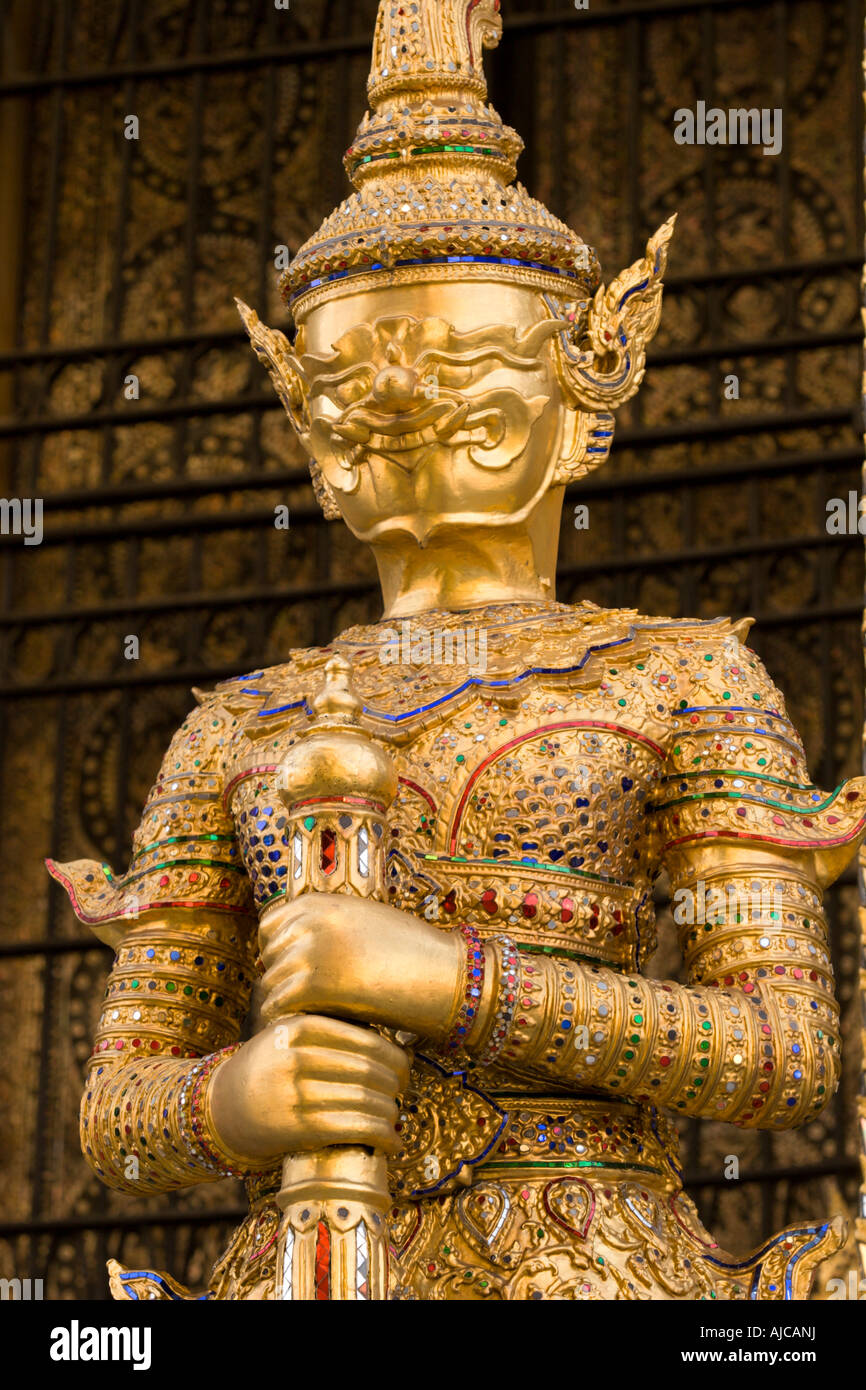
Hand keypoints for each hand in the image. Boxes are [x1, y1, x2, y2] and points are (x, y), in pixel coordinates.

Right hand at [207, 1014, 409, 1162]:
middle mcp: (299, 1056)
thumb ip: (333, 1031)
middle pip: (372, 1071)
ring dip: (392, 1114)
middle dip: (396, 1087)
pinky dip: (384, 1137)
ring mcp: (297, 1092)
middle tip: (401, 1095)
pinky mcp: (299, 1127)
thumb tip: (398, 1046)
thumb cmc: (269, 1069)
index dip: (396, 1059)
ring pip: (368, 1100)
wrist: (221, 1107)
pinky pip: (356, 1128)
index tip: (404, 1070)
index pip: (369, 1040)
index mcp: (302, 1027)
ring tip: (395, 1120)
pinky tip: (392, 1143)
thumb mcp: (291, 1035)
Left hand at [258, 893, 463, 1038]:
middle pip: (268, 957)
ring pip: (271, 985)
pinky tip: (318, 1027)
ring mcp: (308, 951)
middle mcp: (308, 921)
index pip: (270, 927)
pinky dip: (292, 1022)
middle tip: (312, 1001)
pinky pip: (277, 1009)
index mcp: (319, 902)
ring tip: (321, 1015)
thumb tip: (293, 949)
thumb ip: (326, 928)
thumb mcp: (362, 922)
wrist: (442, 975)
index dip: (282, 953)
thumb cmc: (410, 952)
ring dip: (290, 1003)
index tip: (300, 973)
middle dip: (285, 979)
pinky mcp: (312, 985)